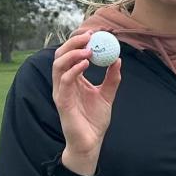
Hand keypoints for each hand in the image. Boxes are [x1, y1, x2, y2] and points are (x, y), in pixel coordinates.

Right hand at [52, 27, 121, 174]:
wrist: (91, 143)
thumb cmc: (94, 121)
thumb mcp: (107, 95)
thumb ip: (112, 79)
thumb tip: (118, 60)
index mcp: (73, 80)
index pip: (71, 54)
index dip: (80, 42)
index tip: (94, 33)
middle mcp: (64, 83)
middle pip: (61, 55)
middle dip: (74, 42)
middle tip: (90, 35)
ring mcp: (61, 92)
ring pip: (58, 65)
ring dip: (72, 53)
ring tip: (89, 49)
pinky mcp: (62, 102)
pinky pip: (64, 81)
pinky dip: (73, 69)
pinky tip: (86, 63)